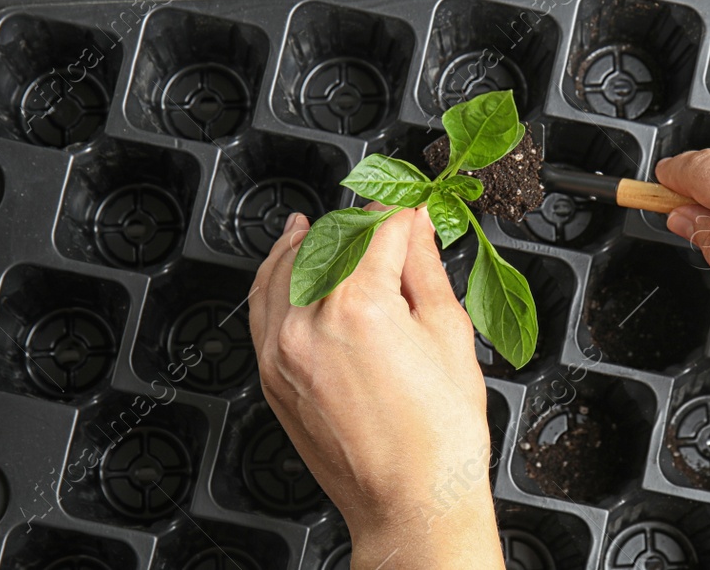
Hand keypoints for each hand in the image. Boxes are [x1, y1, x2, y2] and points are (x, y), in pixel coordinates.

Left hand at [249, 208, 503, 569]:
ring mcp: (283, 350)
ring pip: (284, 267)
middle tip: (387, 219)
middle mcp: (310, 323)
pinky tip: (286, 262)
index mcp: (360, 306)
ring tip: (319, 224)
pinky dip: (273, 277)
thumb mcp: (448, 333)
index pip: (378, 228)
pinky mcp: (271, 375)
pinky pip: (261, 307)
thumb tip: (415, 227)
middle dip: (360, 222)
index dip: (402, 210)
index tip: (414, 206)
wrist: (412, 502)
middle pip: (329, 241)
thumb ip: (424, 268)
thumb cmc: (439, 437)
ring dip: (306, 240)